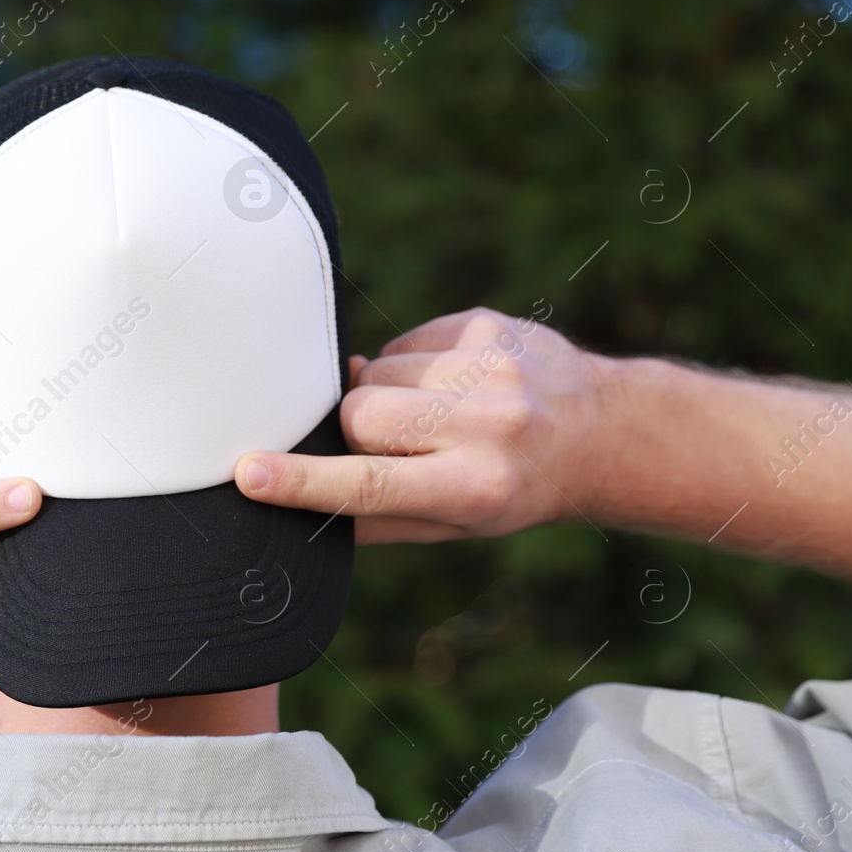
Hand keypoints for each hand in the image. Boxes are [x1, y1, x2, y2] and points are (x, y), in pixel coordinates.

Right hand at [235, 307, 612, 542]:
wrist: (601, 431)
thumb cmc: (512, 489)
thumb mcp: (456, 526)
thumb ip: (377, 516)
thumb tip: (292, 495)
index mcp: (476, 490)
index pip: (369, 485)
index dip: (303, 479)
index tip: (250, 472)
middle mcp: (488, 426)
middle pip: (360, 414)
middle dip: (358, 428)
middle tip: (395, 443)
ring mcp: (491, 368)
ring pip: (375, 372)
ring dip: (385, 394)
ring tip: (431, 412)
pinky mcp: (487, 326)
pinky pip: (403, 342)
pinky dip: (410, 365)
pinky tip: (450, 383)